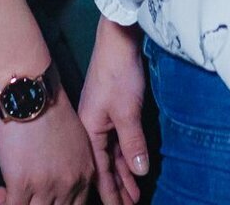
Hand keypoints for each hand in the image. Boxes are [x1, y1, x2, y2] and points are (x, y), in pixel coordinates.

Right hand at [0, 91, 94, 204]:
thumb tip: (57, 179)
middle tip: (25, 196)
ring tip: (7, 193)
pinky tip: (0, 192)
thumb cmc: (49, 109)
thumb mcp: (76, 140)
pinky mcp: (21, 183)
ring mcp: (46, 186)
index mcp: (85, 174)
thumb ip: (73, 165)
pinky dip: (4, 203)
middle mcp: (70, 184)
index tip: (42, 196)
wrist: (31, 94)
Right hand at [81, 19, 150, 204]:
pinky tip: (134, 168)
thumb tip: (139, 173)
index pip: (100, 171)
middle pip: (106, 166)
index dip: (110, 193)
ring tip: (133, 196)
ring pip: (114, 154)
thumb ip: (133, 144)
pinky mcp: (114, 111)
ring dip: (124, 174)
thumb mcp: (127, 112)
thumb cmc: (118, 74)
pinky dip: (127, 157)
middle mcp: (93, 128)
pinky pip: (119, 142)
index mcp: (90, 131)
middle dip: (117, 188)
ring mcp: (103, 119)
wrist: (117, 40)